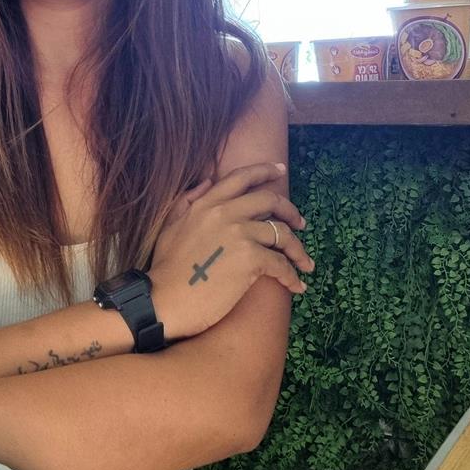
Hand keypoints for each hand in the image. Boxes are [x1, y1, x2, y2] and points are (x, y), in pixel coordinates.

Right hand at [149, 163, 313, 340]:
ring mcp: (240, 234)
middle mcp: (226, 212)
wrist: (164, 300)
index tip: (280, 170)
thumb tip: (207, 181)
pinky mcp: (250, 259)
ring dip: (298, 249)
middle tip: (300, 223)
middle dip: (290, 211)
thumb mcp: (171, 225)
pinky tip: (297, 285)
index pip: (241, 177)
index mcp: (207, 203)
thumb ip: (188, 200)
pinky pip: (282, 264)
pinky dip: (293, 276)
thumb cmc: (165, 268)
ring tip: (305, 262)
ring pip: (282, 234)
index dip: (264, 171)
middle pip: (270, 200)